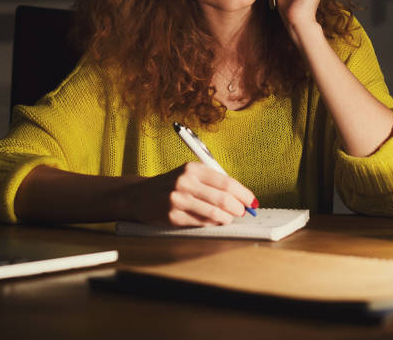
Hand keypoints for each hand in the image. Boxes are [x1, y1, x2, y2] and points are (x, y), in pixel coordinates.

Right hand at [124, 162, 256, 226]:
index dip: (243, 193)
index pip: (226, 181)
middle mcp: (184, 182)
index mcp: (192, 168)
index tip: (252, 200)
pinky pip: (201, 223)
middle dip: (238, 207)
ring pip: (214, 213)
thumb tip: (240, 196)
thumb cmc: (171, 185)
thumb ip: (212, 182)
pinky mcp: (173, 216)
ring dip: (227, 218)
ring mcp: (178, 200)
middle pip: (222, 198)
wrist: (140, 196)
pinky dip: (213, 224)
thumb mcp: (189, 174)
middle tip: (243, 212)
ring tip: (230, 218)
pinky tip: (216, 222)